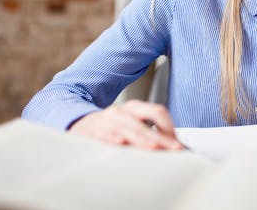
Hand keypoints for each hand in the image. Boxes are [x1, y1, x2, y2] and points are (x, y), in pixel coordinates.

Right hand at [69, 100, 183, 149]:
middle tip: (175, 149)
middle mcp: (121, 111)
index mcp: (133, 108)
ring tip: (154, 146)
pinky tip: (121, 143)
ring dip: (141, 138)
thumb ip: (150, 132)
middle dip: (161, 138)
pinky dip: (113, 138)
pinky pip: (104, 134)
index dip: (169, 126)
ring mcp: (106, 121)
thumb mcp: (131, 124)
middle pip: (144, 124)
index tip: (178, 142)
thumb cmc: (111, 127)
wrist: (78, 123)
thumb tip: (173, 144)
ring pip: (127, 128)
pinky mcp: (93, 131)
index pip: (157, 112)